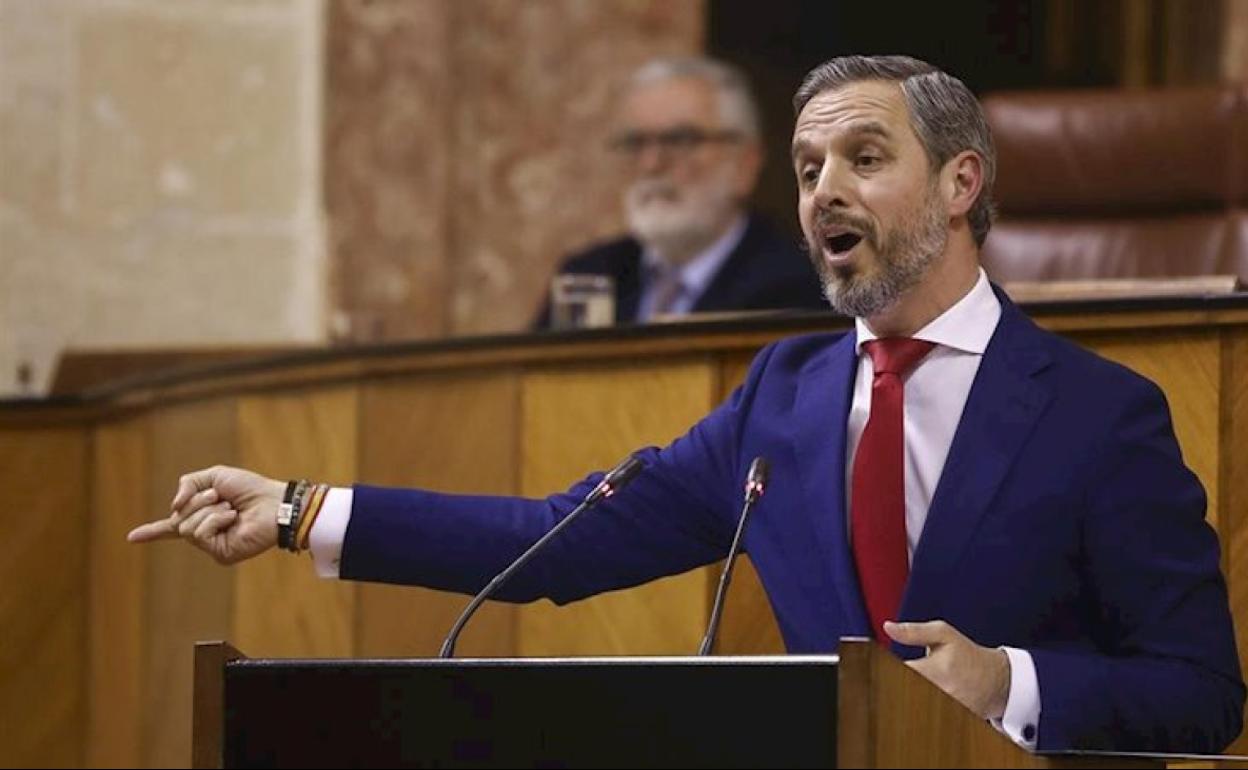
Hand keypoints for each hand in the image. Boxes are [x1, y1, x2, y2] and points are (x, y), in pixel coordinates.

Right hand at [127, 465, 286, 564]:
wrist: (273, 501)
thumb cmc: (249, 488)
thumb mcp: (214, 476)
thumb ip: (188, 484)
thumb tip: (173, 508)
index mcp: (202, 516)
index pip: (172, 526)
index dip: (152, 532)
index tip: (131, 538)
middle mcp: (205, 532)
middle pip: (177, 519)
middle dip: (197, 501)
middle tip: (221, 497)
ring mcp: (212, 545)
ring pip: (186, 527)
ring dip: (208, 510)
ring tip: (230, 508)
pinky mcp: (221, 554)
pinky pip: (200, 534)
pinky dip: (215, 520)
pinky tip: (232, 518)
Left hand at [883, 619, 1010, 719]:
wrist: (997, 681)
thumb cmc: (967, 655)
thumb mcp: (944, 634)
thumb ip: (914, 631)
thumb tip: (888, 627)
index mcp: (937, 669)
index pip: (902, 672)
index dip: (884, 670)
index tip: (875, 667)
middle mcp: (941, 693)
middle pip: (904, 693)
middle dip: (890, 686)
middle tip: (875, 683)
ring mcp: (946, 710)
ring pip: (912, 707)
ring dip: (901, 699)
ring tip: (894, 693)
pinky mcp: (949, 721)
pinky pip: (923, 719)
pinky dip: (912, 714)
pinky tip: (908, 706)